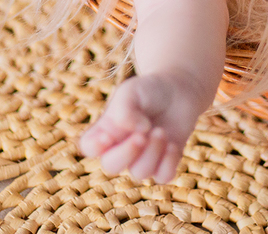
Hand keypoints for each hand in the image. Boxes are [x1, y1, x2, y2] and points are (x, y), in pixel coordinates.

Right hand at [78, 72, 201, 183]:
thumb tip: (137, 131)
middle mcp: (120, 149)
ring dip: (153, 151)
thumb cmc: (149, 91)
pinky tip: (173, 145)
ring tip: (161, 131)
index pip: (89, 147)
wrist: (178, 91)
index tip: (107, 136)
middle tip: (142, 134)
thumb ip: (125, 110)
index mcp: (106, 130)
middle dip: (127, 152)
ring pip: (140, 172)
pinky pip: (162, 176)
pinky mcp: (163, 165)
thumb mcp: (132, 91)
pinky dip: (169, 162)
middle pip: (111, 166)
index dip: (95, 146)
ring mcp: (141, 159)